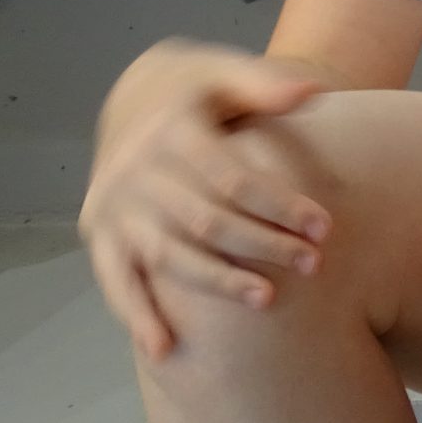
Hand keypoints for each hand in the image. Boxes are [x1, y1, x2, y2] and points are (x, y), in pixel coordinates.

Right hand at [78, 43, 333, 359]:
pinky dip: (137, 316)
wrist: (135, 96)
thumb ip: (264, 84)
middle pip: (206, 221)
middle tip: (314, 264)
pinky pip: (115, 280)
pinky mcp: (97, 232)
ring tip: (268, 300)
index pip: (232, 178)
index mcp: (170, 131)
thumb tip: (311, 90)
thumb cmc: (196, 89)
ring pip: (167, 255)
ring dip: (216, 282)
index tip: (324, 226)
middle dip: (263, 245)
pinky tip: (164, 350)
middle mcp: (134, 170)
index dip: (280, 204)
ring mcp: (112, 206)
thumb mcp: (224, 72)